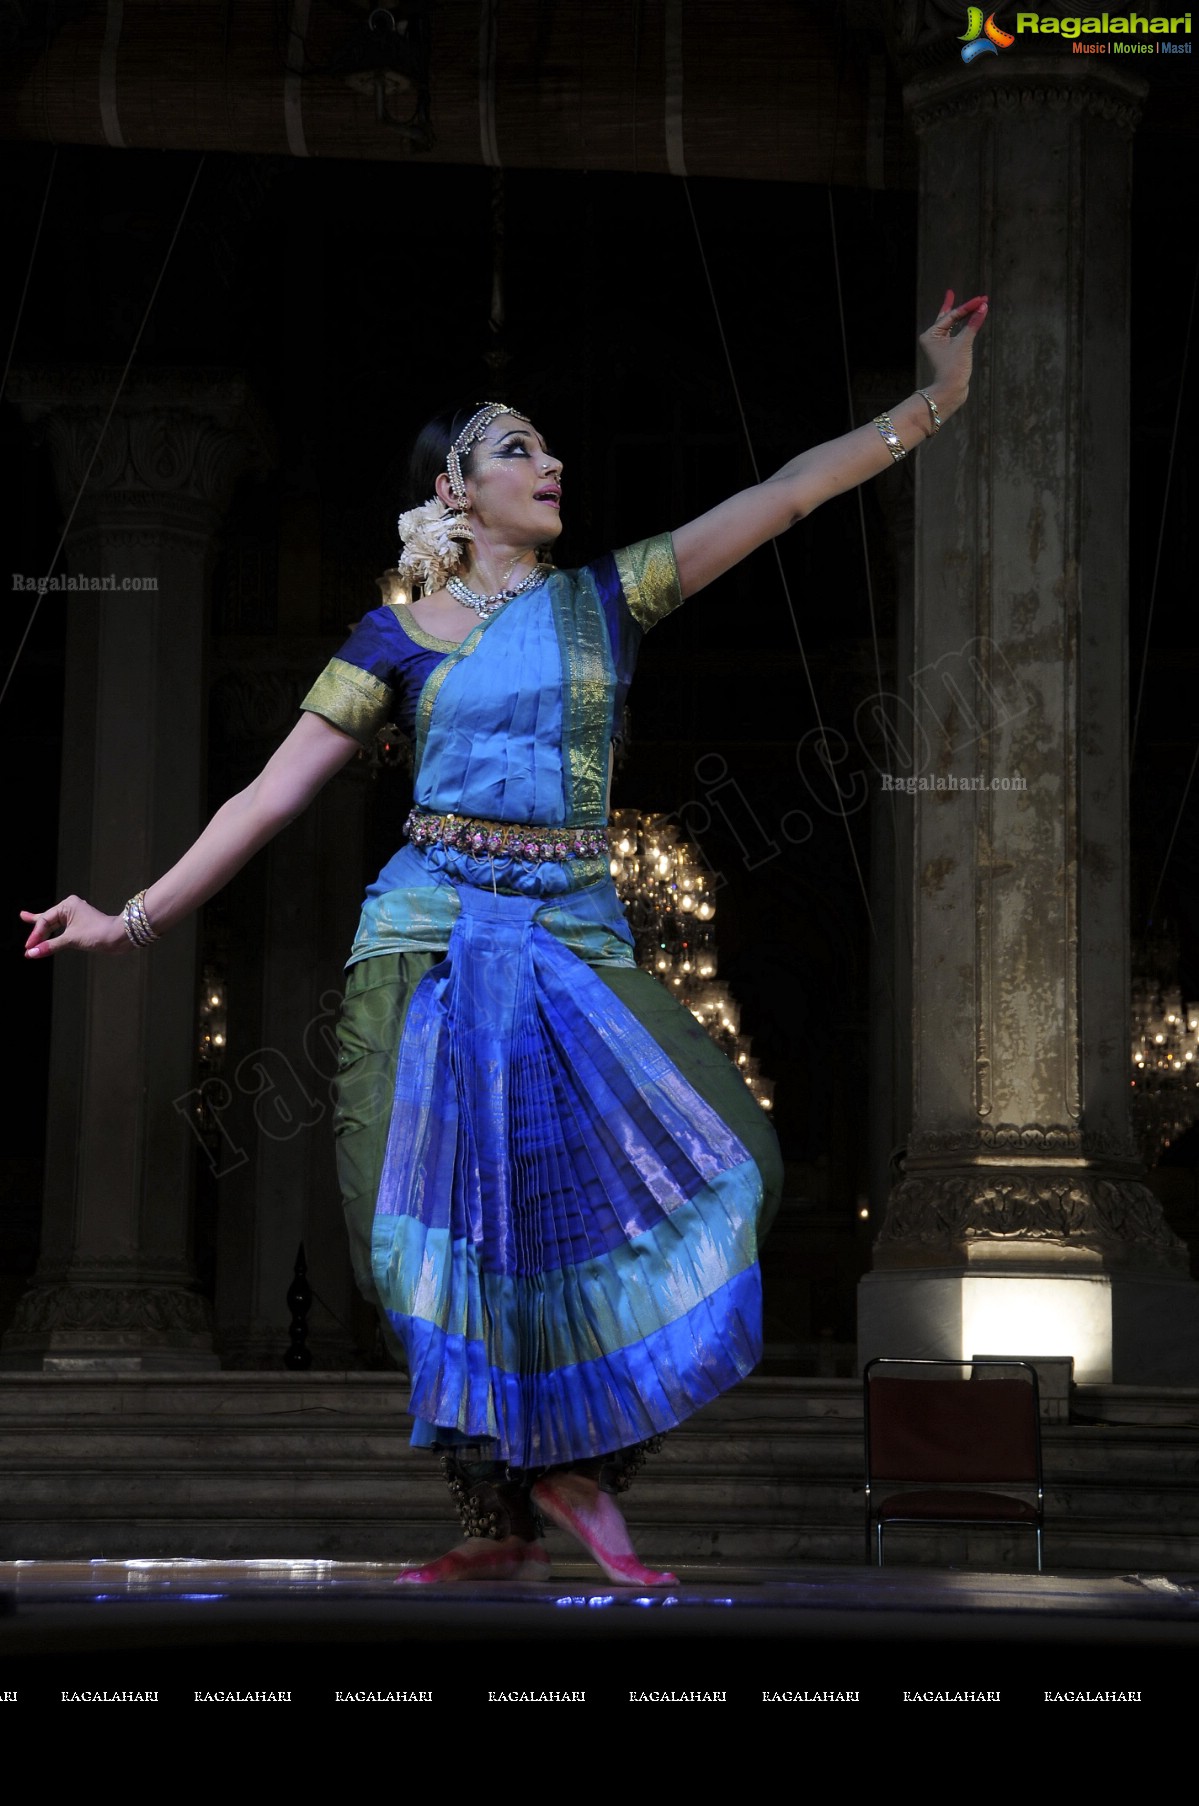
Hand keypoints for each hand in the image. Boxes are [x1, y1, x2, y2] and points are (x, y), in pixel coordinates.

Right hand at [21, 896, 126, 957]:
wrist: (119, 937)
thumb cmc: (97, 933)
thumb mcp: (71, 940)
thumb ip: (50, 946)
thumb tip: (32, 953)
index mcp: (67, 905)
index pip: (45, 920)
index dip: (35, 935)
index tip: (28, 948)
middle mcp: (70, 907)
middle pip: (48, 920)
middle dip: (37, 929)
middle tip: (23, 927)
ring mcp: (76, 916)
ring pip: (54, 924)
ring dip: (43, 930)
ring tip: (25, 918)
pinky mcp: (80, 925)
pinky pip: (62, 929)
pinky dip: (53, 934)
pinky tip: (45, 931)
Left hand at [919, 289, 988, 414]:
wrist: (951, 390)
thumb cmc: (954, 368)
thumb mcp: (964, 344)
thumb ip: (973, 324)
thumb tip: (983, 307)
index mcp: (930, 334)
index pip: (951, 316)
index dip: (968, 307)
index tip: (982, 299)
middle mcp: (932, 338)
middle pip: (949, 317)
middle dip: (963, 307)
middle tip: (975, 297)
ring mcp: (939, 345)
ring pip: (952, 324)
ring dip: (963, 315)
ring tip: (965, 302)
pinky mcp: (947, 351)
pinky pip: (955, 333)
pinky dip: (963, 325)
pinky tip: (965, 317)